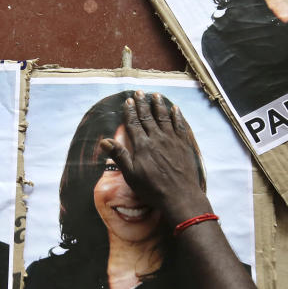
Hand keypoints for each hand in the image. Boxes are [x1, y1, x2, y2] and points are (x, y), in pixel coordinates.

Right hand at [100, 90, 210, 225]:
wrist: (180, 196)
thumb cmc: (153, 189)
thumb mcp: (131, 175)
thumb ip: (119, 156)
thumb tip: (104, 141)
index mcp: (142, 145)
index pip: (134, 124)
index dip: (130, 111)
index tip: (128, 101)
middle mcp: (157, 138)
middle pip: (148, 117)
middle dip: (143, 104)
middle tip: (139, 92)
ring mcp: (172, 140)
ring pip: (164, 118)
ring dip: (159, 105)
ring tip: (156, 95)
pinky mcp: (184, 145)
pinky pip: (180, 126)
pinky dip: (177, 116)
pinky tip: (175, 108)